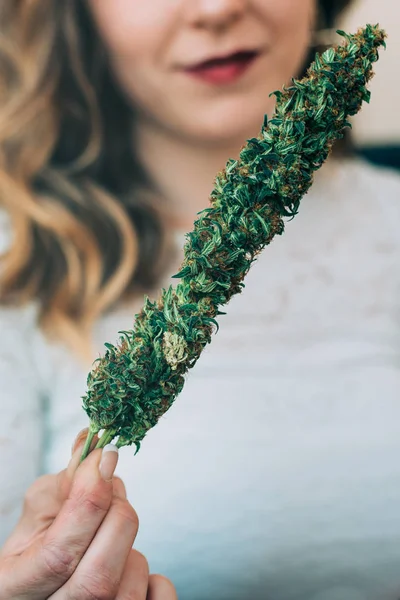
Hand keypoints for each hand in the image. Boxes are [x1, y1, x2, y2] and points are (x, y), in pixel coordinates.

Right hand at [0, 429, 176, 598]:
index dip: (89, 499)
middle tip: (110, 487)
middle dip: (115, 513)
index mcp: (17, 589)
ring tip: (108, 534)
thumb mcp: (38, 514)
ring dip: (129, 541)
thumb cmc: (38, 547)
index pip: (60, 553)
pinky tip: (127, 561)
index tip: (104, 456)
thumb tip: (97, 449)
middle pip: (101, 572)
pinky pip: (159, 593)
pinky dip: (153, 571)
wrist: (44, 586)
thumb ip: (66, 485)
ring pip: (133, 577)